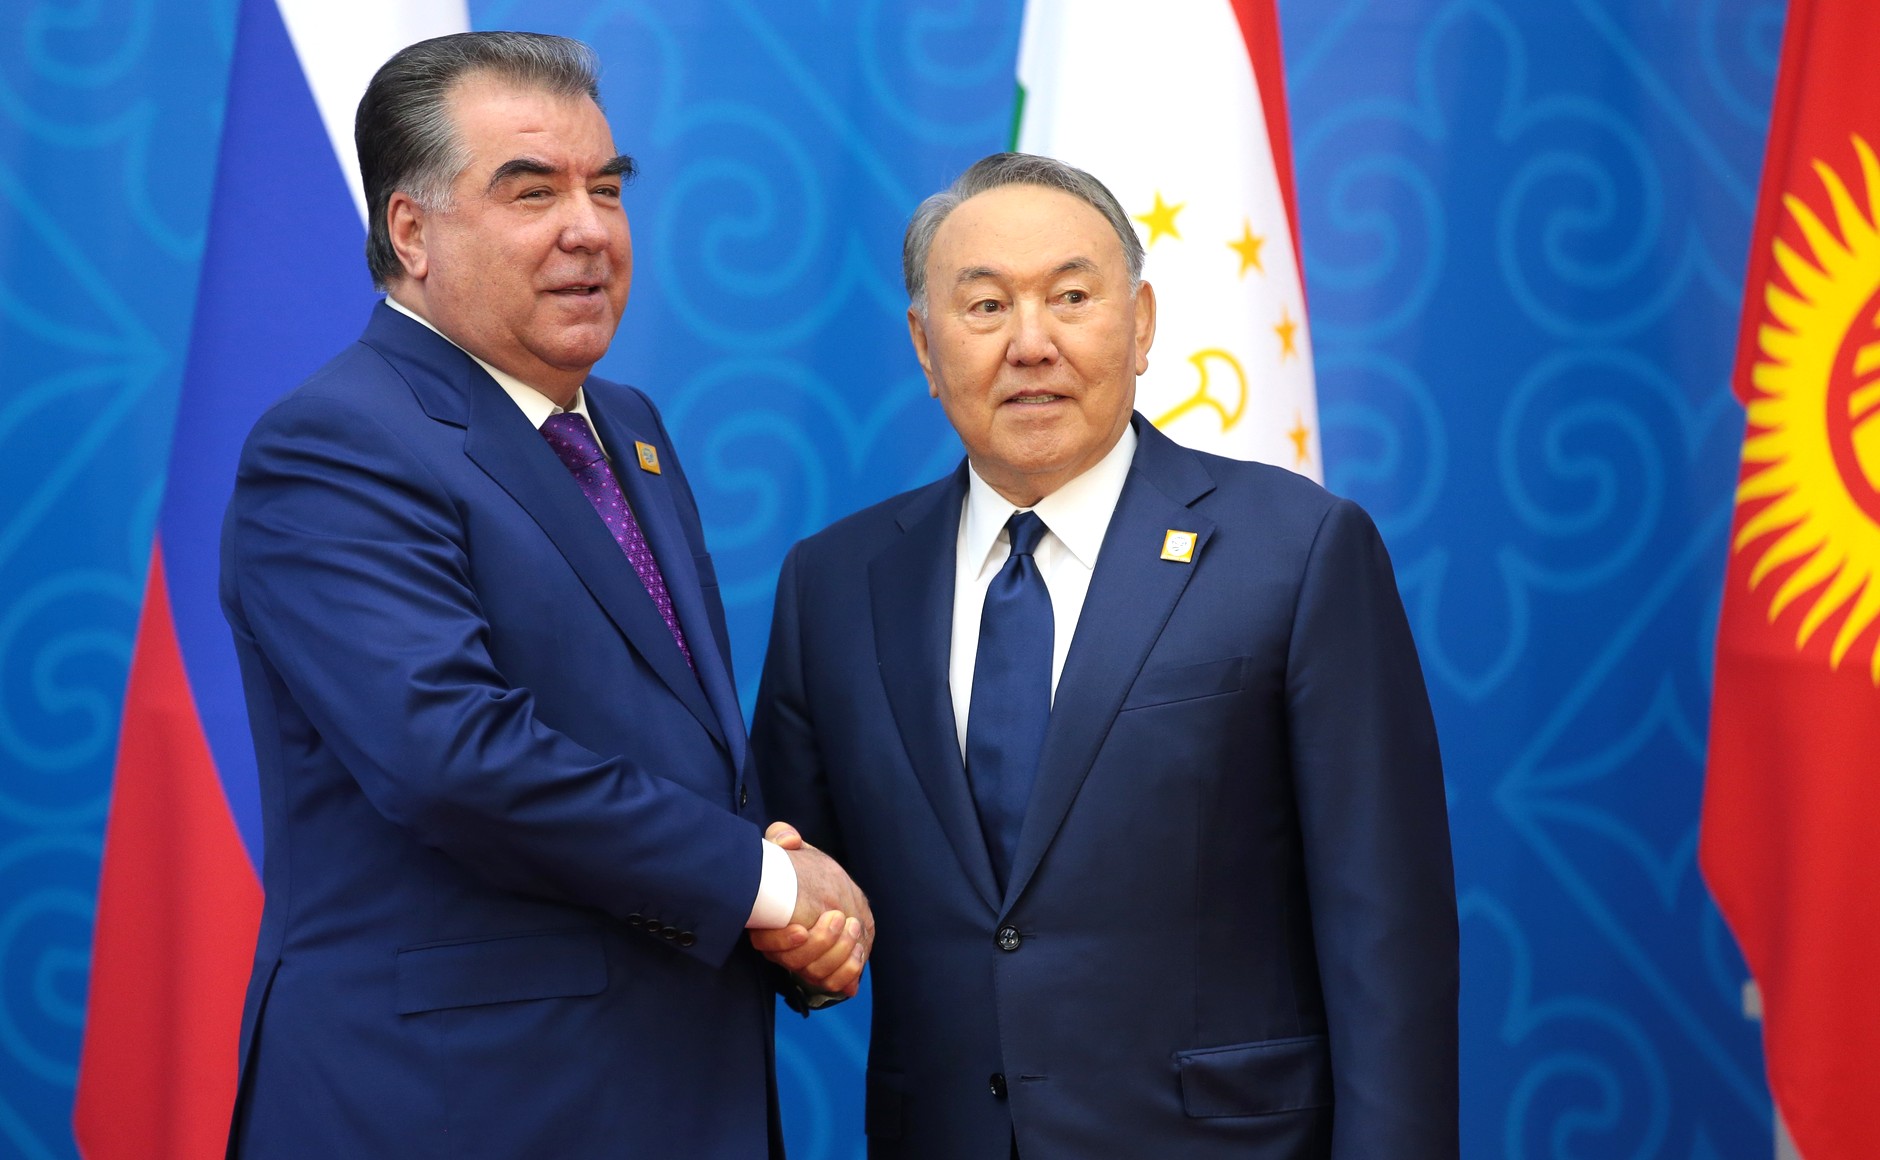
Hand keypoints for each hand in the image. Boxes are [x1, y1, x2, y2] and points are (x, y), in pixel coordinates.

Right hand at [749, 821, 872, 995]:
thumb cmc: (806, 872)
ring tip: (852, 927)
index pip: (765, 944)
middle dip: (821, 943)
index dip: (781, 942)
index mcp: (770, 925)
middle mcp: (786, 949)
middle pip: (796, 962)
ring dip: (839, 953)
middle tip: (838, 918)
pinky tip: (858, 949)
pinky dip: (849, 971)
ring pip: (817, 974)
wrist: (831, 891)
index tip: (799, 929)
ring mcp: (807, 962)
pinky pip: (835, 985)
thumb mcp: (793, 851)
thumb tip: (787, 840)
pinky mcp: (830, 970)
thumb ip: (783, 838)